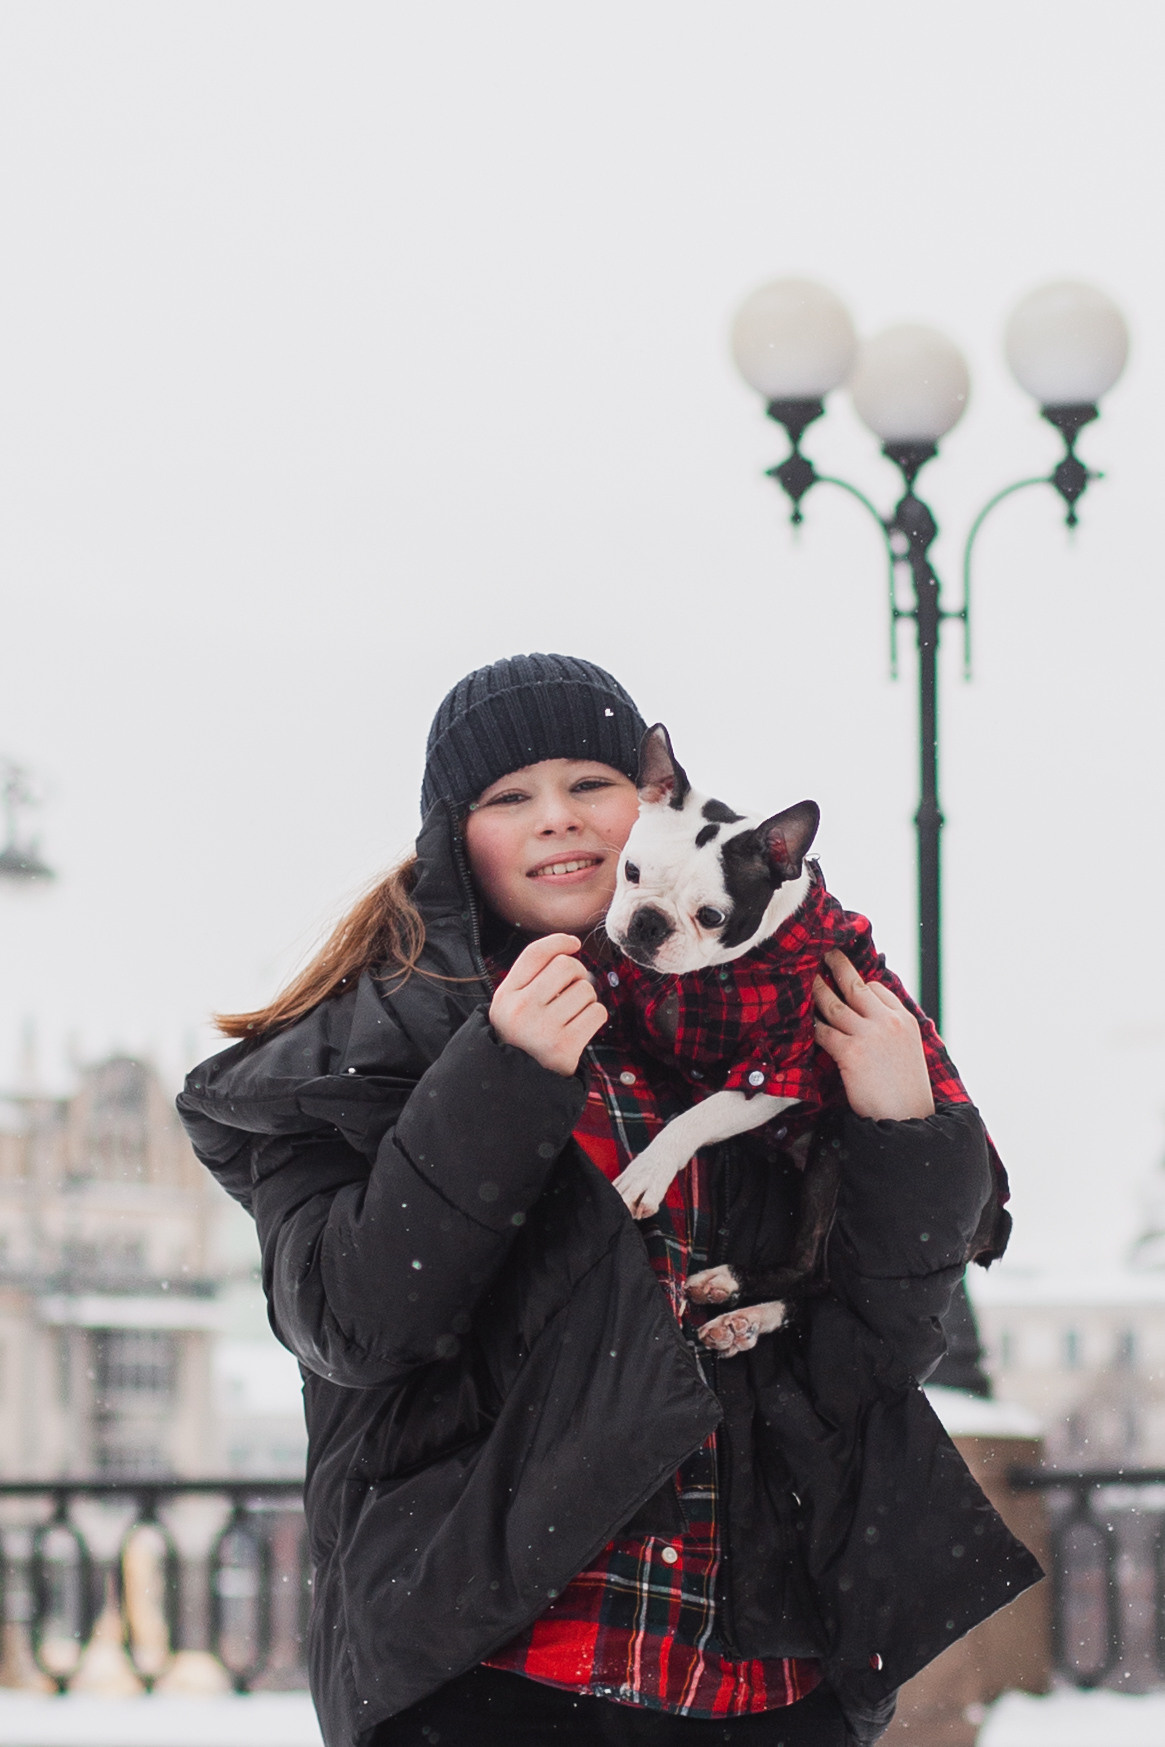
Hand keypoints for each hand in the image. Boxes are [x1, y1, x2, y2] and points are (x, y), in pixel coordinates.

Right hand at [489, 934, 606, 1075]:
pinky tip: (582, 1027)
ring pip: (586, 990)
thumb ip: (531, 978)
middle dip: (579, 973)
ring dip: (587, 999)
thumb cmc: (521, 1038)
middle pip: (566, 966)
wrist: (518, 1086)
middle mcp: (521, 1009)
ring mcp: (543, 1029)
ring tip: (574, 1014)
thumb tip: (571, 948)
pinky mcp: (565, 1047)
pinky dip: (595, 1017)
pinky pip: (597, 1013)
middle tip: (574, 989)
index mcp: (505, 996)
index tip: (575, 943)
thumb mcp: (510, 1006)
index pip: (535, 954)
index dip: (559, 941)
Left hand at [812, 949, 934, 1120]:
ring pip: (834, 1005)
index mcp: (905, 1020)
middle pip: (855, 985)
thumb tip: (869, 1021)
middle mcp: (889, 1022)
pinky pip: (823, 1031)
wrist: (908, 1120)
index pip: (878, 989)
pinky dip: (811, 1026)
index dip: (859, 984)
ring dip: (816, 991)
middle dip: (836, 966)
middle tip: (822, 952)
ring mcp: (869, 1035)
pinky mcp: (851, 1052)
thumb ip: (890, 1032)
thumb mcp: (908, 1052)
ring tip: (804, 979)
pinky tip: (803, 1021)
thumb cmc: (905, 1092)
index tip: (845, 979)